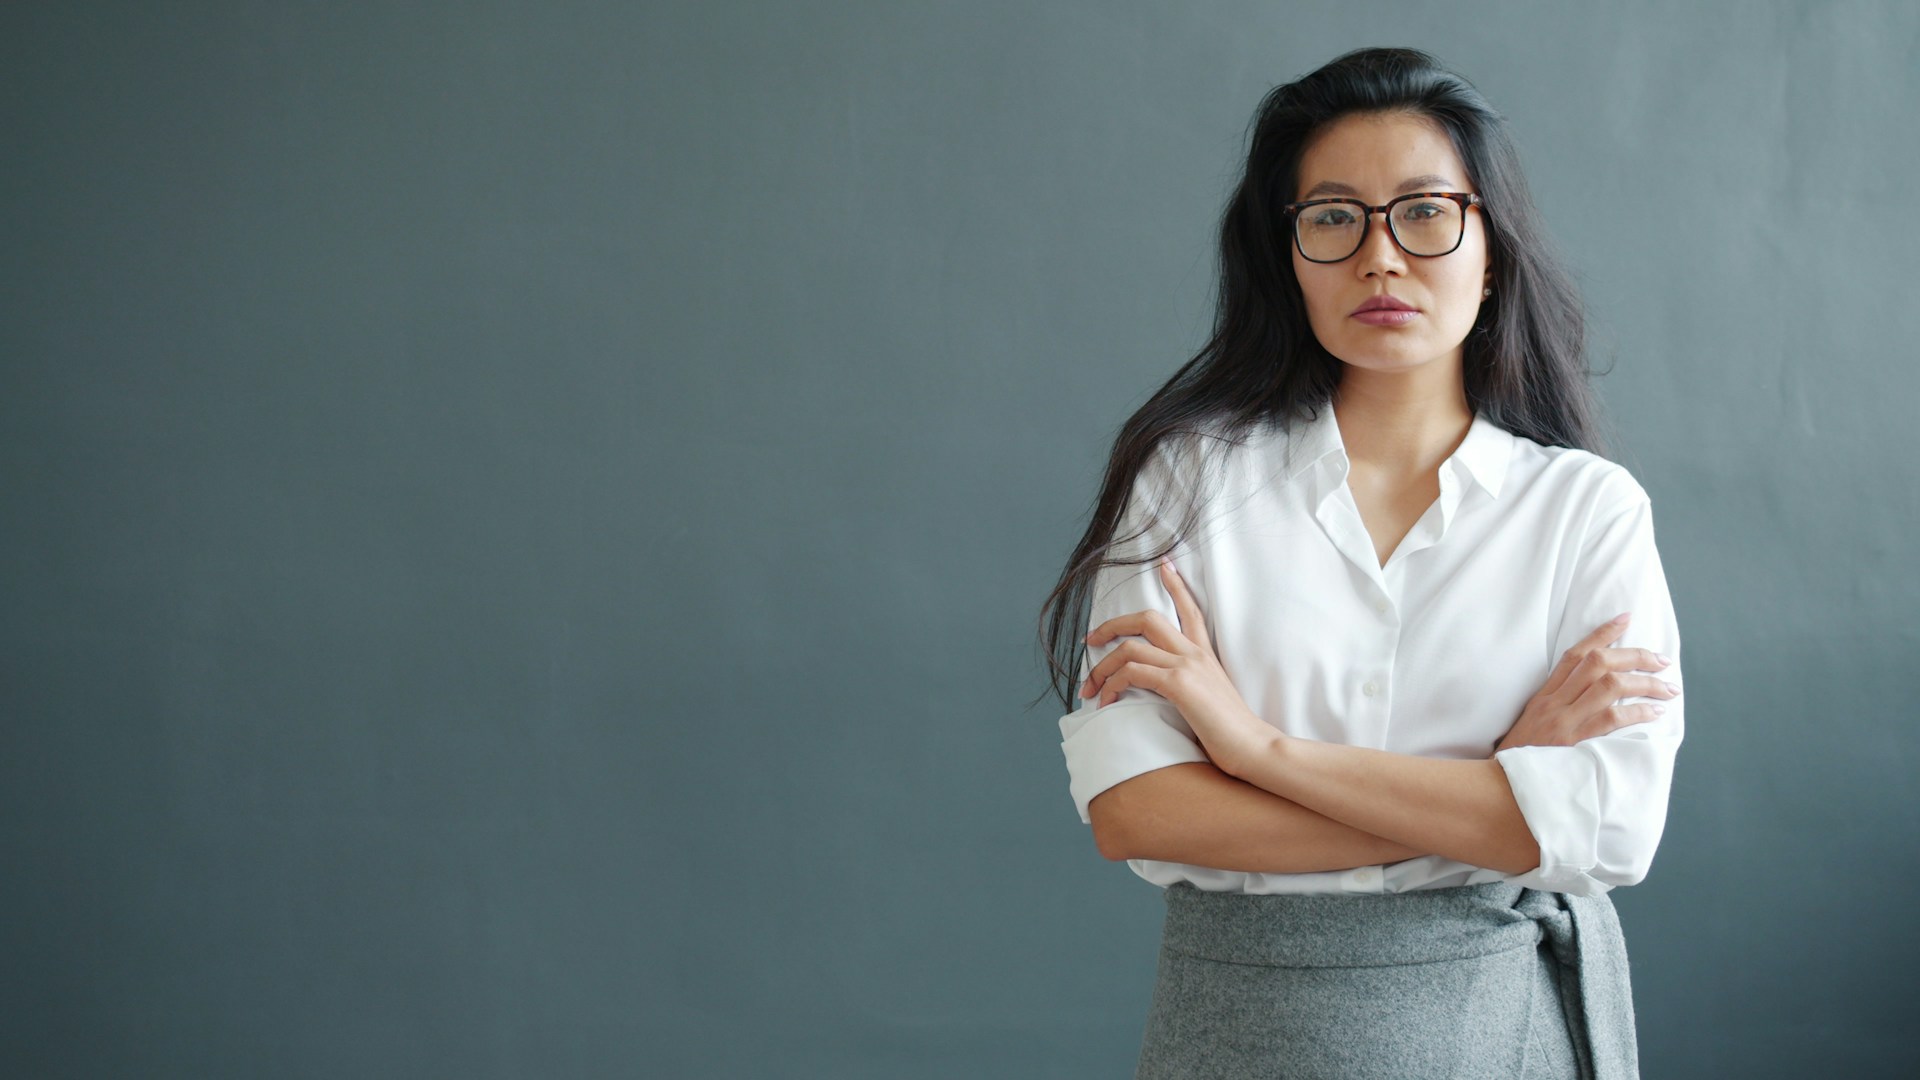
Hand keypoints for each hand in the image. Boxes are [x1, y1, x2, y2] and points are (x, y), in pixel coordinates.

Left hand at [1080, 556, 1273, 775]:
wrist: (1254, 747)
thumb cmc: (1233, 734)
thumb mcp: (1211, 700)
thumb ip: (1192, 687)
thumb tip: (1165, 692)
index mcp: (1206, 654)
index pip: (1190, 610)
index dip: (1176, 585)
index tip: (1163, 564)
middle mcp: (1196, 653)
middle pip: (1147, 618)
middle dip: (1111, 625)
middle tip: (1091, 641)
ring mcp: (1187, 665)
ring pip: (1130, 646)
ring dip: (1101, 667)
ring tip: (1089, 688)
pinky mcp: (1179, 684)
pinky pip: (1132, 672)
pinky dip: (1111, 684)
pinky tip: (1106, 702)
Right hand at [1495, 613, 1679, 752]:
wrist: (1504, 784)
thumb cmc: (1523, 757)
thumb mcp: (1533, 723)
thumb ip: (1558, 705)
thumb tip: (1592, 693)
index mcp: (1545, 695)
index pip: (1575, 654)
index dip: (1602, 633)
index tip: (1626, 619)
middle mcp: (1554, 702)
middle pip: (1598, 662)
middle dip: (1634, 656)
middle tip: (1661, 660)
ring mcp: (1564, 720)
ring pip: (1610, 685)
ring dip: (1645, 683)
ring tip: (1667, 688)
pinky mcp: (1574, 741)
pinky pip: (1611, 718)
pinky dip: (1638, 711)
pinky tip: (1654, 712)